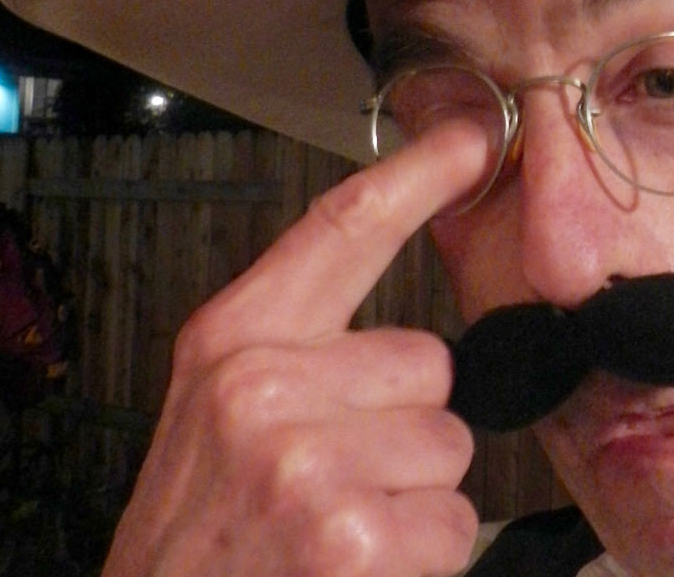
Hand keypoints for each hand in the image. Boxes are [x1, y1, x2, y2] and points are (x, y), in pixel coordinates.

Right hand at [102, 128, 488, 576]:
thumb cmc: (200, 530)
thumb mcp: (219, 417)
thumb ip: (301, 358)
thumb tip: (412, 350)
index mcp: (233, 343)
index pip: (340, 231)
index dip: (417, 177)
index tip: (473, 140)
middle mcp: (265, 388)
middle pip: (430, 362)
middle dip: (406, 423)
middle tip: (339, 478)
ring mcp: (308, 462)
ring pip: (450, 445)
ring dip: (415, 494)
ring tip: (343, 526)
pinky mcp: (350, 536)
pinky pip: (454, 521)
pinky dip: (423, 556)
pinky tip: (361, 567)